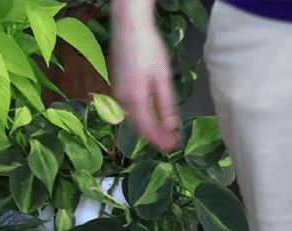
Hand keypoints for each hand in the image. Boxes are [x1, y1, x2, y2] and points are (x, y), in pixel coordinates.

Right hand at [110, 0, 180, 149]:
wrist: (129, 25)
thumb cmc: (147, 47)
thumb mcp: (162, 78)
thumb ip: (166, 106)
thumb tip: (170, 128)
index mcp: (134, 99)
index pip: (147, 130)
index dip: (161, 141)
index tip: (175, 145)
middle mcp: (121, 98)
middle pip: (138, 126)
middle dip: (155, 135)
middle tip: (172, 139)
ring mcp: (117, 90)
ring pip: (133, 116)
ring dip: (148, 125)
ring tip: (165, 128)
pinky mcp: (117, 82)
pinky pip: (129, 105)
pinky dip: (141, 113)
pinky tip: (153, 110)